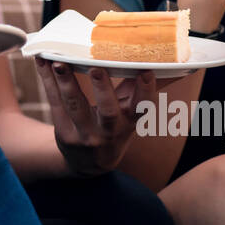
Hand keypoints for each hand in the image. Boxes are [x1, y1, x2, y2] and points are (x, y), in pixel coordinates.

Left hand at [36, 57, 189, 175]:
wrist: (87, 162)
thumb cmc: (114, 127)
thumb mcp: (132, 114)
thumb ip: (145, 90)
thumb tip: (182, 67)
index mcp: (130, 122)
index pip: (141, 107)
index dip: (146, 91)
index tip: (147, 71)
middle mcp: (109, 131)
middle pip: (108, 112)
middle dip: (102, 90)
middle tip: (96, 69)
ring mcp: (85, 134)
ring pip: (75, 107)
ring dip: (66, 82)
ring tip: (58, 62)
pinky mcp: (63, 132)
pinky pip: (54, 103)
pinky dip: (47, 81)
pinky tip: (42, 62)